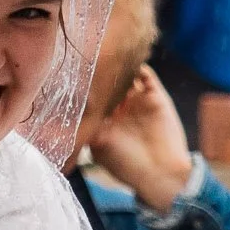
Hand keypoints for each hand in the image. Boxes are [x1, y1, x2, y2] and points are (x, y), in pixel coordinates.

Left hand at [87, 65, 194, 212]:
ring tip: (107, 55)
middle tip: (88, 57)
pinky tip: (126, 63)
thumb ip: (86, 125)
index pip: (93, 94)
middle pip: (109, 80)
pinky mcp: (156, 96)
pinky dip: (137, 66)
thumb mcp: (98, 146)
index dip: (85, 83)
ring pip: (127, 74)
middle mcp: (122, 108)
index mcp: (106, 120)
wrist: (161, 174)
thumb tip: (69, 107)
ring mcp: (138, 100)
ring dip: (118, 65)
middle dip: (101, 70)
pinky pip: (146, 74)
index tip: (73, 71)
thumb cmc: (127, 165)